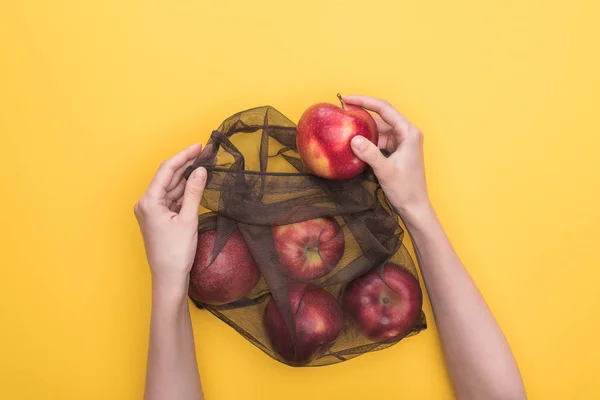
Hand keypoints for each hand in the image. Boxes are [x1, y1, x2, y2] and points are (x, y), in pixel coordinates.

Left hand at [134, 144, 206, 291]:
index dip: (184, 156)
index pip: (167, 170)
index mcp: (149, 201)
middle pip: (168, 177)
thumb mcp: (188, 219)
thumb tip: (200, 170)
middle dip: (187, 165)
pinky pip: (172, 199)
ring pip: (171, 188)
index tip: (199, 146)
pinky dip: (184, 192)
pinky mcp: (158, 218)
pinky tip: (197, 185)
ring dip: (187, 178)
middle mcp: (146, 203)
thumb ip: (194, 192)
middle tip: (207, 155)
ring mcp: (151, 211)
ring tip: (206, 167)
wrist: (168, 278)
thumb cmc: (176, 252)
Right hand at [345, 95, 431, 221]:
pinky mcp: (398, 152)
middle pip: (382, 116)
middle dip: (362, 113)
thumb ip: (370, 154)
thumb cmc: (405, 190)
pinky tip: (354, 144)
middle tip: (342, 111)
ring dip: (364, 129)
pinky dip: (368, 141)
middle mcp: (408, 134)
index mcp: (409, 133)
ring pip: (380, 129)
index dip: (364, 101)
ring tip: (346, 127)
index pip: (384, 108)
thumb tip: (354, 139)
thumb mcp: (386, 171)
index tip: (346, 99)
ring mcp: (403, 143)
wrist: (415, 208)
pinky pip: (380, 140)